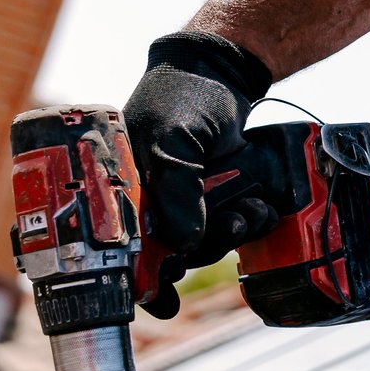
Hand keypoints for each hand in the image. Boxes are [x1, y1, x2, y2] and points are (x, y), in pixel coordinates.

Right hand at [123, 31, 274, 317]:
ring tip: (246, 213)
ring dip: (226, 239)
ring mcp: (182, 204)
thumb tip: (184, 244)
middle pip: (161, 255)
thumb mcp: (172, 136)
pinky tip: (259, 208)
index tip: (154, 298)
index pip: (110, 248)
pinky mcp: (215, 201)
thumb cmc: (183, 97)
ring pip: (199, 246)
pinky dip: (246, 226)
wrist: (223, 72)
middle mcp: (145, 203)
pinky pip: (227, 229)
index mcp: (116, 191)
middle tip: (222, 232)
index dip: (129, 279)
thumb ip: (177, 187)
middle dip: (193, 257)